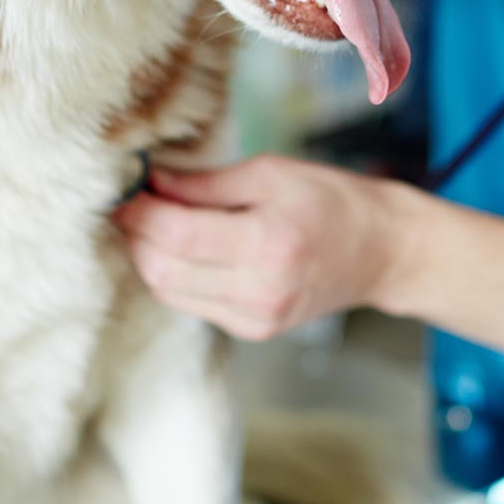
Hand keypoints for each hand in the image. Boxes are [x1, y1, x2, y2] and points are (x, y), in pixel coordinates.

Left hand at [113, 154, 410, 340]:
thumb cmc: (330, 200)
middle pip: (164, 270)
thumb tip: (151, 181)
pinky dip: (174, 275)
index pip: (177, 235)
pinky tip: (179, 248)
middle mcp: (259, 291)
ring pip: (170, 293)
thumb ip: (205, 183)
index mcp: (267, 244)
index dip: (139, 212)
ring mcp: (256, 319)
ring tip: (149, 222)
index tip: (123, 189)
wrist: (380, 251)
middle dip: (135, 236)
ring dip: (148, 257)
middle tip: (129, 204)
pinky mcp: (254, 330)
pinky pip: (192, 304)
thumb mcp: (270, 173)